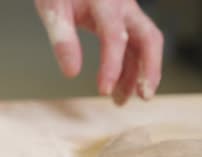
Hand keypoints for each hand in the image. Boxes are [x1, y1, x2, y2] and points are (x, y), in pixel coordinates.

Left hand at [35, 0, 163, 104]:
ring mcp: (125, 13)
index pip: (114, 35)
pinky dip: (128, 67)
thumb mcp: (53, 10)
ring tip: (121, 101)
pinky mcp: (122, 20)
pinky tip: (118, 86)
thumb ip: (62, 39)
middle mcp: (123, 6)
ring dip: (137, 74)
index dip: (112, 65)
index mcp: (105, 0)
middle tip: (142, 96)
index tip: (104, 91)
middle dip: (149, 69)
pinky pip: (132, 46)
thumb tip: (71, 73)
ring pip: (142, 45)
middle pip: (148, 38)